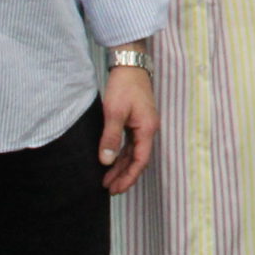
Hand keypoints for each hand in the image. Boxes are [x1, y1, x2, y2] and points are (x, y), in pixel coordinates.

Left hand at [98, 64, 157, 193]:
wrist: (130, 64)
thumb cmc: (124, 85)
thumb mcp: (114, 112)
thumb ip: (111, 137)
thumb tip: (106, 161)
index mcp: (147, 128)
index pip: (140, 160)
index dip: (129, 176)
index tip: (116, 189)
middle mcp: (148, 129)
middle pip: (138, 159)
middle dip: (124, 175)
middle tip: (109, 190)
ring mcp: (143, 125)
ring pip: (133, 152)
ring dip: (121, 167)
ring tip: (107, 180)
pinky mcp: (137, 120)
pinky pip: (130, 143)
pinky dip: (121, 155)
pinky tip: (111, 161)